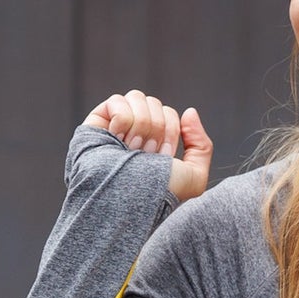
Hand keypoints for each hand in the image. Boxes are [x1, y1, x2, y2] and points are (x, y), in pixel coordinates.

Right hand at [83, 89, 212, 201]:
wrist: (129, 199)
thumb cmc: (159, 193)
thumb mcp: (194, 178)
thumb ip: (201, 145)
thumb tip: (189, 111)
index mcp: (155, 143)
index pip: (169, 114)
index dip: (170, 133)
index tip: (162, 158)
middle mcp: (136, 133)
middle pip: (155, 103)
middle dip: (156, 129)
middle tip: (146, 155)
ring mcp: (116, 126)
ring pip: (137, 97)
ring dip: (141, 124)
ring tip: (131, 148)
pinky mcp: (97, 123)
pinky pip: (117, 101)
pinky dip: (122, 119)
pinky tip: (117, 139)